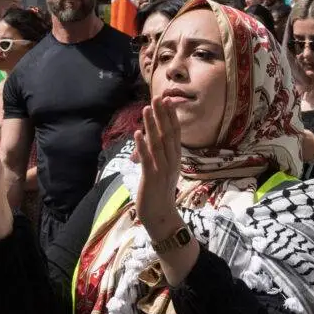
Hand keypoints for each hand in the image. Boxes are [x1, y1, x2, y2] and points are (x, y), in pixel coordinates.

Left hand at [134, 97, 182, 239]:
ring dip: (152, 125)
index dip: (171, 116)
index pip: (175, 133)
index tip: (167, 101)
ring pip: (157, 143)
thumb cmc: (160, 193)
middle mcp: (171, 161)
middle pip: (168, 134)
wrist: (161, 216)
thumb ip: (161, 154)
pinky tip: (137, 133)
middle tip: (158, 97)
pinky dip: (142, 145)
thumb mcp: (164, 170)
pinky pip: (147, 159)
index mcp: (175, 159)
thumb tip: (153, 138)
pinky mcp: (151, 178)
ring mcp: (162, 169)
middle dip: (162, 115)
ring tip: (146, 109)